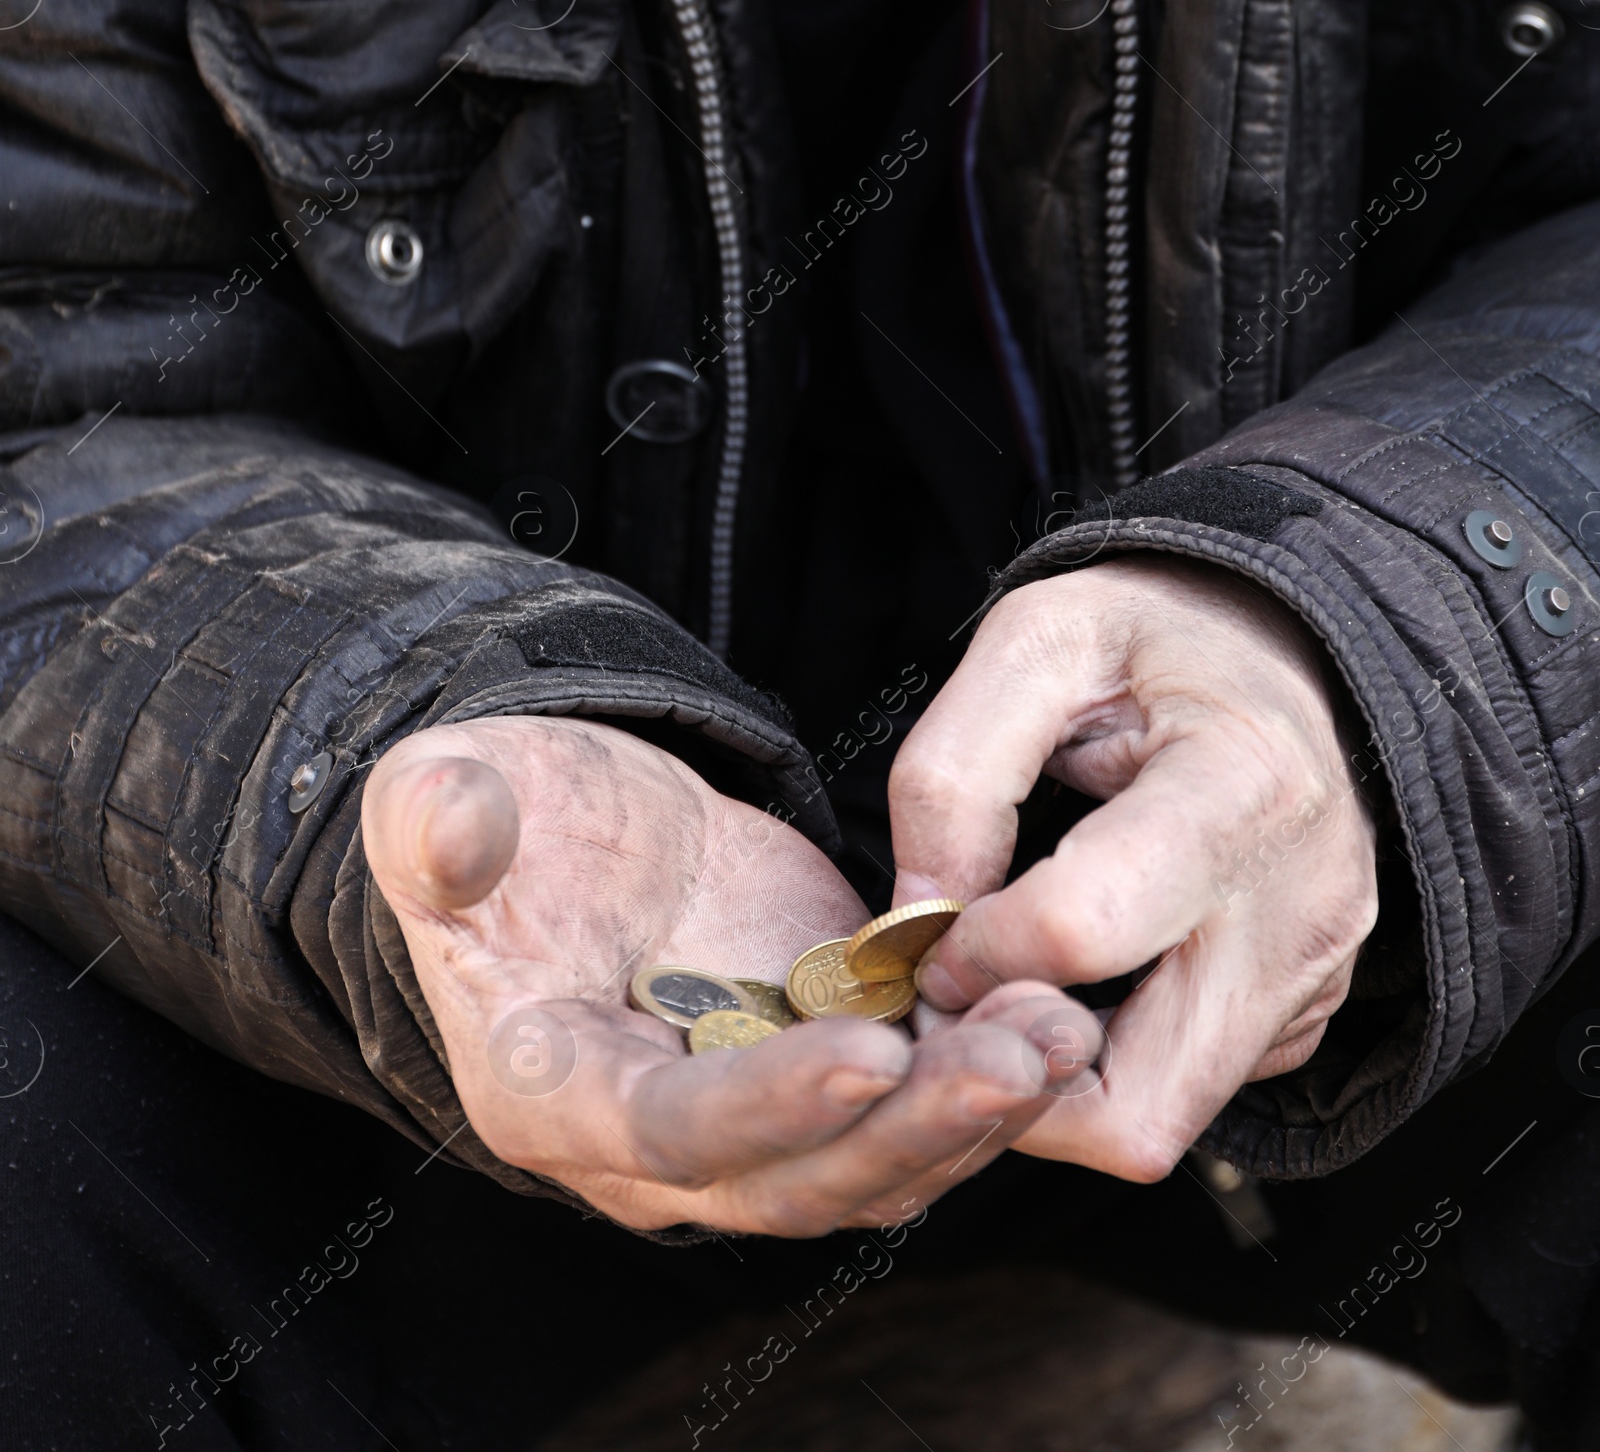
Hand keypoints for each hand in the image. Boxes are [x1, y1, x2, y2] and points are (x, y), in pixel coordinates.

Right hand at [362, 716, 1064, 1232]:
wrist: (556, 829)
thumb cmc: (489, 820)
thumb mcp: (441, 798)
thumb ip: (440, 821)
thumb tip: (453, 823)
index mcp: (555, 1090)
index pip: (673, 1129)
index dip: (772, 1103)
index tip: (873, 1053)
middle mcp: (660, 1140)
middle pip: (802, 1177)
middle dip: (917, 1127)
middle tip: (1020, 1057)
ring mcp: (752, 1106)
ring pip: (876, 1156)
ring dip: (977, 1110)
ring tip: (1064, 1031)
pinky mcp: (823, 1054)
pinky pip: (915, 1098)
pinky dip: (989, 1076)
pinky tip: (1065, 1018)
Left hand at [889, 556, 1377, 1181]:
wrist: (1287, 646)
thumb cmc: (1155, 635)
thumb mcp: (1036, 641)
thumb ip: (954, 772)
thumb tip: (914, 920)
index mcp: (1237, 786)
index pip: (1082, 932)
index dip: (971, 950)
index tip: (931, 923)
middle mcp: (1299, 908)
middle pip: (1139, 1106)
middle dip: (1014, 1077)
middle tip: (955, 1004)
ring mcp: (1315, 976)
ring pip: (1161, 1120)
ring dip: (1057, 1084)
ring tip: (1006, 986)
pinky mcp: (1307, 1013)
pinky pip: (1195, 1091)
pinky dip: (1114, 1059)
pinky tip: (1080, 979)